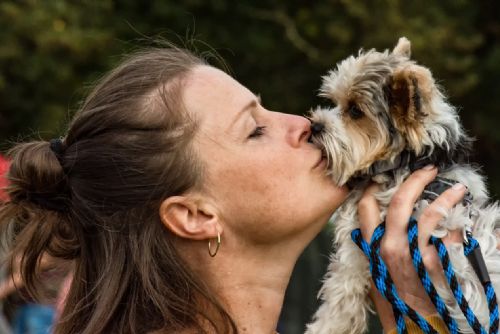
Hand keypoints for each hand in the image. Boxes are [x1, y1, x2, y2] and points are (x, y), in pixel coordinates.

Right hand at [357, 166, 466, 330]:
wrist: (425, 329)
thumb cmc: (403, 302)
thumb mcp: (381, 277)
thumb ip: (377, 252)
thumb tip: (374, 229)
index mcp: (375, 249)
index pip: (366, 209)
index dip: (373, 188)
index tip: (384, 177)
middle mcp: (392, 250)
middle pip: (398, 204)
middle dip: (414, 181)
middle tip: (428, 170)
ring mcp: (418, 256)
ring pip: (428, 214)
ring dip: (446, 196)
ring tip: (456, 189)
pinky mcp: (442, 264)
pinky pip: (451, 233)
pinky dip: (459, 220)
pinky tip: (465, 216)